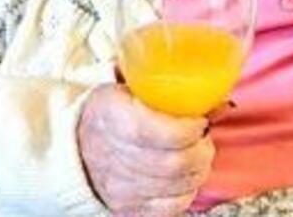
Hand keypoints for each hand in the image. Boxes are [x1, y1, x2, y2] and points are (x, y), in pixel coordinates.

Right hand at [78, 84, 214, 215]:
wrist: (78, 147)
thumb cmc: (110, 114)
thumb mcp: (127, 88)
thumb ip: (163, 89)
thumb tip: (213, 96)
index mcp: (116, 117)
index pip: (164, 133)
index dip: (190, 130)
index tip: (200, 120)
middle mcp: (116, 156)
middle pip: (175, 163)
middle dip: (201, 151)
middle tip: (204, 138)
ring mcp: (122, 187)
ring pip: (178, 186)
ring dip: (198, 170)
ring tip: (197, 155)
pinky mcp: (129, 209)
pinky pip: (172, 207)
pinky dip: (187, 192)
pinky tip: (185, 177)